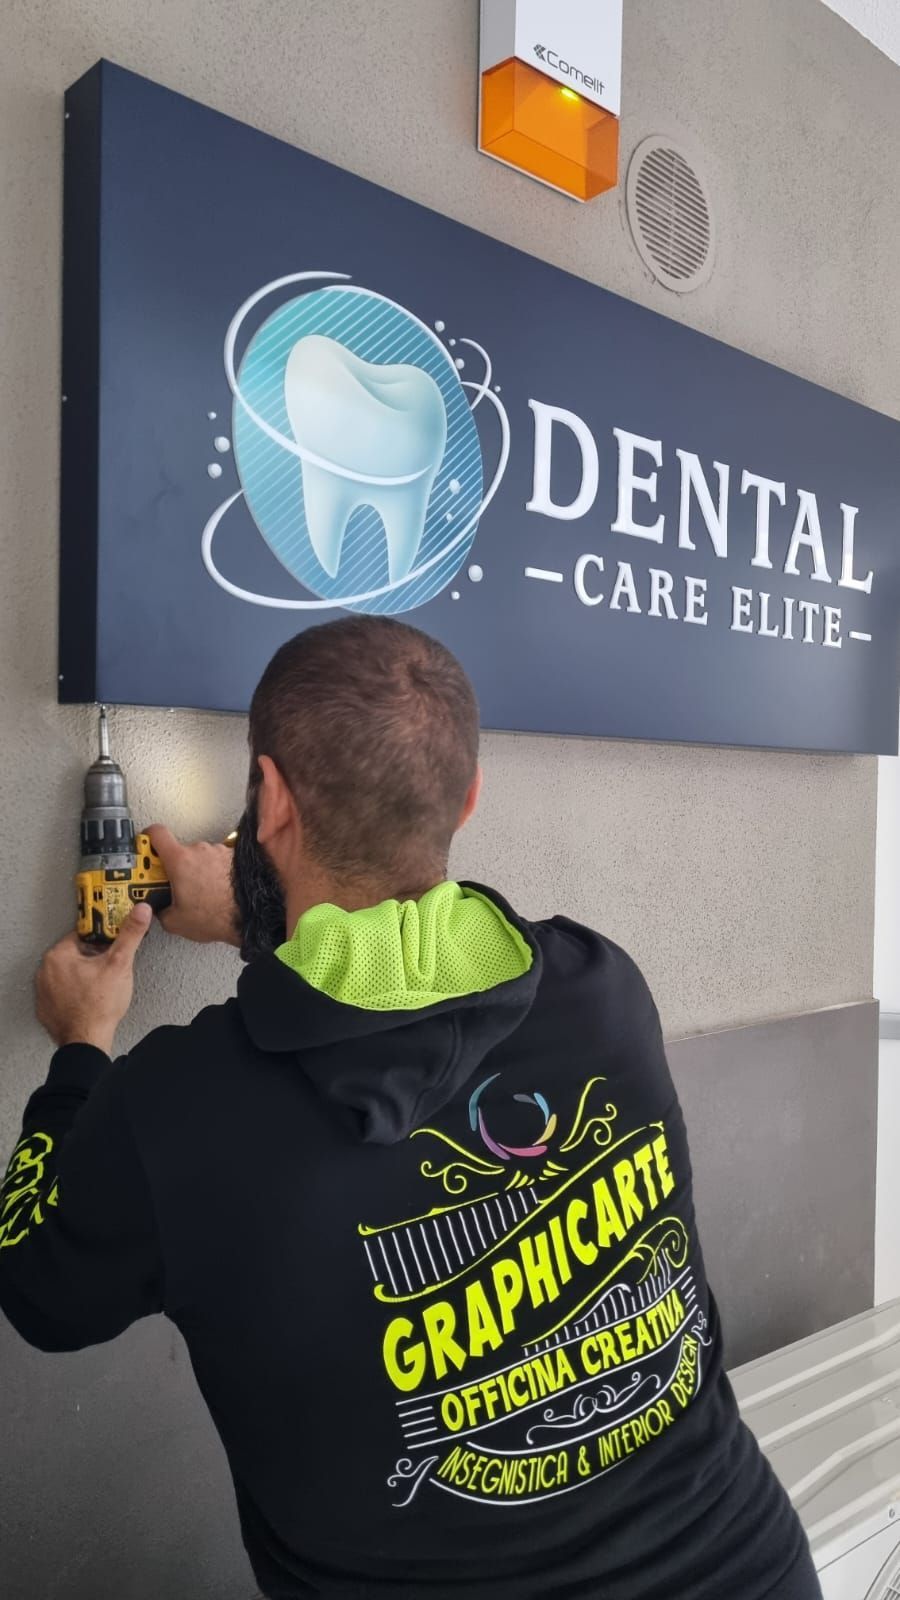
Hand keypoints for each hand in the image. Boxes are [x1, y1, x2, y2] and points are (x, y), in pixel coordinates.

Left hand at [36, 905, 152, 1054]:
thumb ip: (130, 934)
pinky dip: (76, 994)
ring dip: (85, 976)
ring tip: (101, 987)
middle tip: (109, 970)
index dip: (102, 941)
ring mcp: (44, 991)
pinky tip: (90, 1000)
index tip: (112, 947)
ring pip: (70, 974)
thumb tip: (140, 911)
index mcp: (58, 955)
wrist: (88, 1041)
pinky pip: (63, 992)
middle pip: (76, 954)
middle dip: (94, 959)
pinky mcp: (47, 1008)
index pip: (83, 935)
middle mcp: (45, 971)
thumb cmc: (99, 1006)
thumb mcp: (120, 964)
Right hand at [146, 824, 239, 945]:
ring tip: (202, 893)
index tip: (144, 845)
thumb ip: (162, 911)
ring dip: (198, 871)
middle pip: (179, 851)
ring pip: (200, 857)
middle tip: (177, 886)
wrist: (252, 916)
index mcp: (180, 860)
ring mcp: (219, 851)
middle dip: (176, 868)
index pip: (157, 833)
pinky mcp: (234, 857)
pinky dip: (215, 873)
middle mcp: (200, 850)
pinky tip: (217, 891)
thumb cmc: (217, 916)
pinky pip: (218, 862)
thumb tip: (160, 909)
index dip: (147, 837)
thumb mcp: (177, 922)